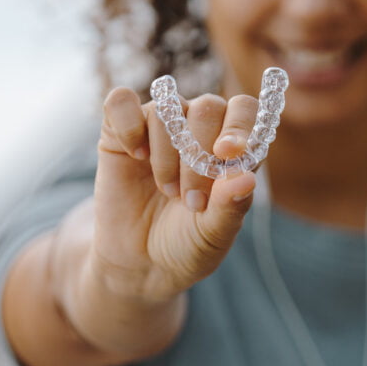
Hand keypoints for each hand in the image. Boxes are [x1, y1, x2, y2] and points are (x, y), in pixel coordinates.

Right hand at [91, 87, 258, 301]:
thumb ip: (230, 206)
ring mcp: (159, 126)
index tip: (227, 153)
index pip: (244, 109)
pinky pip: (122, 102)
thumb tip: (246, 177)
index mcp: (231, 146)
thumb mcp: (213, 234)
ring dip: (167, 156)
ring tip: (168, 192)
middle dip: (200, 156)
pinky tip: (136, 156)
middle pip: (207, 107)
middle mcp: (198, 127)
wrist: (140, 262)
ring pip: (168, 109)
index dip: (239, 125)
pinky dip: (129, 126)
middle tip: (193, 200)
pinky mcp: (120, 130)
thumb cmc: (186, 243)